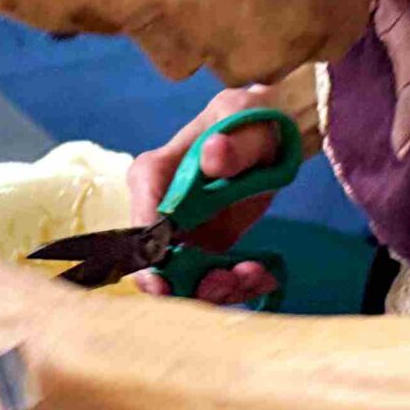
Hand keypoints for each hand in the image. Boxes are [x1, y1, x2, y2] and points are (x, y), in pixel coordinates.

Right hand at [127, 73, 310, 303]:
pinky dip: (237, 286)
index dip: (149, 251)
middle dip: (185, 283)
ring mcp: (180, 234)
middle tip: (227, 281)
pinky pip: (211, 278)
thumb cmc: (248, 119)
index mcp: (155, 173)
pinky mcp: (203, 249)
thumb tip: (212, 157)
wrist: (267, 135)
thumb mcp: (245, 120)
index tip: (167, 278)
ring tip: (253, 276)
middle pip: (154, 260)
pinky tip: (262, 276)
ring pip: (182, 279)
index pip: (141, 216)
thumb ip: (234, 143)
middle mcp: (158, 210)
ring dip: (216, 289)